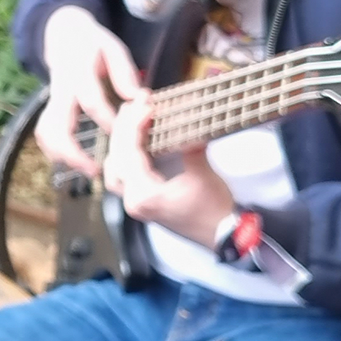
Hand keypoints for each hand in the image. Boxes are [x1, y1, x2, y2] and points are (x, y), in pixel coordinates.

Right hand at [36, 5, 142, 176]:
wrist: (63, 33)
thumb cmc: (94, 44)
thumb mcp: (113, 47)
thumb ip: (124, 72)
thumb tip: (138, 97)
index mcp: (78, 71)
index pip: (90, 101)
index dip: (107, 120)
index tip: (124, 134)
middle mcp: (61, 89)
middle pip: (56, 125)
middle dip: (72, 152)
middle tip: (94, 170)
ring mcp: (52, 100)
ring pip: (46, 132)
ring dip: (62, 155)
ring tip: (87, 170)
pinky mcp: (49, 108)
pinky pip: (45, 133)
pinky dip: (55, 151)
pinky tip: (74, 162)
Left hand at [101, 92, 233, 247]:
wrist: (224, 235)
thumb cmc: (215, 210)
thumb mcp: (202, 173)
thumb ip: (189, 146)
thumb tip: (186, 119)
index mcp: (144, 196)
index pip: (129, 154)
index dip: (135, 126)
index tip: (145, 105)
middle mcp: (133, 201)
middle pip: (116, 159)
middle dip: (124, 129)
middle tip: (135, 105)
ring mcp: (136, 203)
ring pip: (115, 168)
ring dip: (120, 143)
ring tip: (131, 120)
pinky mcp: (143, 202)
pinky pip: (124, 175)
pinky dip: (125, 156)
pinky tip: (134, 140)